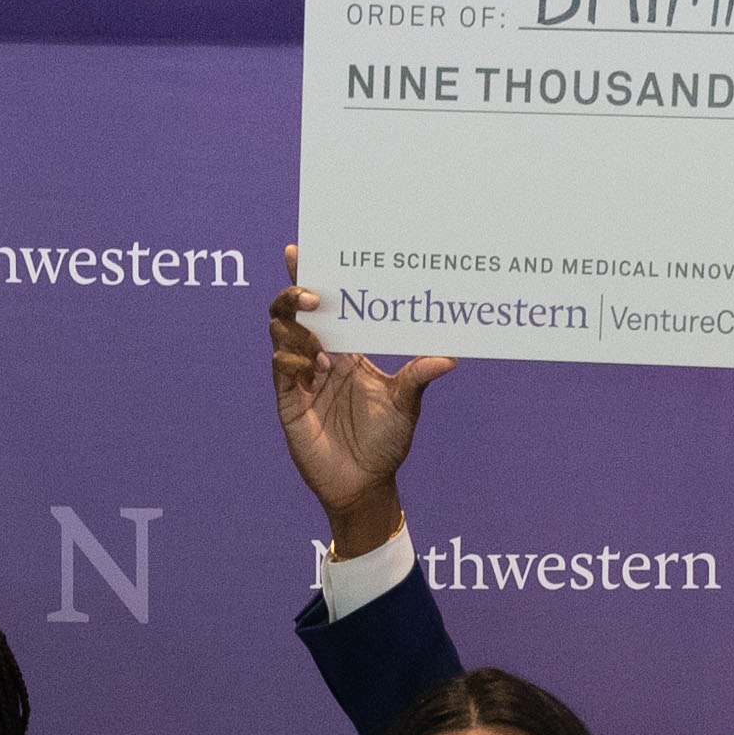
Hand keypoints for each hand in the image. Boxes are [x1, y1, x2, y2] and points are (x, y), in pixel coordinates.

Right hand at [269, 249, 451, 547]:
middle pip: (294, 314)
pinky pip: (282, 371)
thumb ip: (419, 377)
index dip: (308, 277)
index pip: (324, 307)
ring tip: (316, 330)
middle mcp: (321, 358)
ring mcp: (303, 379)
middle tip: (313, 292)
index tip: (302, 249)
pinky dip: (292, 360)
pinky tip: (312, 363)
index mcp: (347, 350)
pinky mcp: (290, 403)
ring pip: (282, 336)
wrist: (367, 485)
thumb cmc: (386, 443)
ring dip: (295, 326)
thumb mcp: (406, 405)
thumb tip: (451, 356)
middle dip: (295, 294)